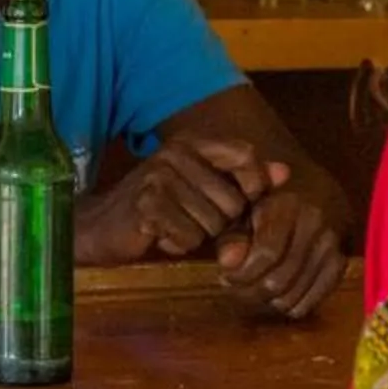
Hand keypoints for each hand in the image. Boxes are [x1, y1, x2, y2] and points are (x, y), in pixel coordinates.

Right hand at [82, 136, 276, 267]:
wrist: (102, 227)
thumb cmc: (161, 210)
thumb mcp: (205, 191)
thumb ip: (245, 180)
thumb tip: (286, 172)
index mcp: (192, 143)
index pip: (245, 155)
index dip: (255, 185)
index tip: (246, 203)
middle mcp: (175, 153)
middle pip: (234, 200)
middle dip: (221, 222)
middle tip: (194, 220)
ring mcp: (159, 178)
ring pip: (213, 223)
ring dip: (198, 235)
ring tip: (174, 226)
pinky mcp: (147, 205)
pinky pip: (189, 238)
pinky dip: (178, 245)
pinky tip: (160, 237)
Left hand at [216, 176, 346, 319]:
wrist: (320, 191)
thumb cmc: (273, 202)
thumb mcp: (246, 209)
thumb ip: (232, 236)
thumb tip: (227, 263)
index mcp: (287, 206)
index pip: (266, 255)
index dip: (242, 274)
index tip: (226, 277)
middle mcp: (314, 224)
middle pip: (278, 281)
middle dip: (249, 292)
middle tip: (236, 287)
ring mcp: (331, 246)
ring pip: (291, 297)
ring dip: (267, 301)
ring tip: (254, 287)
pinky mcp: (340, 265)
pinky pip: (309, 303)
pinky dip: (289, 306)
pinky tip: (277, 293)